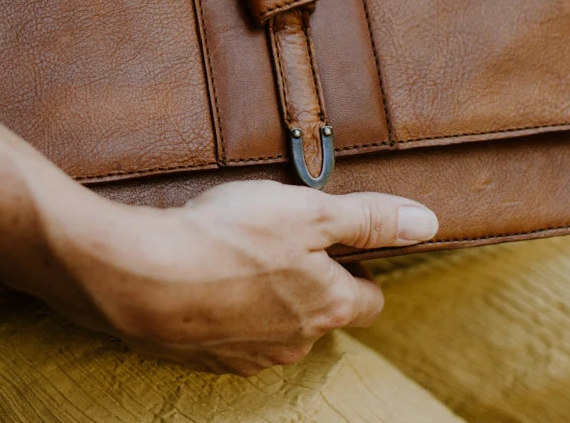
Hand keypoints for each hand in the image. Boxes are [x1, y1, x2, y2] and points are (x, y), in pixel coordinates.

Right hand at [42, 181, 438, 375]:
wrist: (141, 277)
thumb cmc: (228, 237)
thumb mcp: (310, 212)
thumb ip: (369, 219)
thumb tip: (428, 223)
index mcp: (328, 307)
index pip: (370, 299)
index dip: (363, 266)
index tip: (344, 243)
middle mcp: (295, 343)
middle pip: (323, 313)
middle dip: (314, 279)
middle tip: (287, 238)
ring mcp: (247, 356)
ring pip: (278, 325)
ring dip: (269, 294)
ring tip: (243, 252)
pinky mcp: (205, 357)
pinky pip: (233, 333)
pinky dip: (229, 306)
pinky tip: (208, 275)